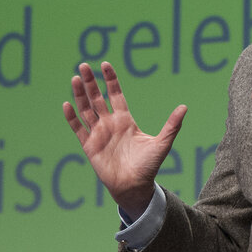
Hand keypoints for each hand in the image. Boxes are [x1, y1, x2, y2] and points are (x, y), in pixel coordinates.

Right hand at [63, 62, 185, 217]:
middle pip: (97, 98)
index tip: (104, 64)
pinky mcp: (89, 146)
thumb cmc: (148, 166)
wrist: (134, 186)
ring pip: (86, 109)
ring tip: (75, 78)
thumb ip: (172, 125)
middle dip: (90, 82)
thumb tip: (184, 107)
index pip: (115, 95)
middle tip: (84, 65)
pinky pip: (78, 129)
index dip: (110, 80)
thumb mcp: (162, 143)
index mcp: (125, 120)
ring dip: (80, 94)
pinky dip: (72, 117)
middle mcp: (110, 124)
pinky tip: (67, 104)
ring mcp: (98, 134)